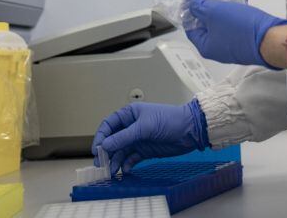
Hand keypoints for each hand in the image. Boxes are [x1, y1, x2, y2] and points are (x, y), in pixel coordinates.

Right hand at [92, 100, 208, 174]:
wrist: (190, 130)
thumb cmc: (169, 120)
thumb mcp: (145, 127)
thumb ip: (124, 137)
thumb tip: (105, 145)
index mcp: (129, 114)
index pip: (109, 125)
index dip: (101, 136)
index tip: (96, 149)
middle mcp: (131, 127)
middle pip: (112, 140)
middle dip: (106, 152)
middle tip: (101, 165)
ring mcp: (138, 139)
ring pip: (121, 151)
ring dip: (115, 161)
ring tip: (112, 172)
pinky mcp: (145, 151)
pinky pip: (131, 159)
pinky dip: (127, 165)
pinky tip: (126, 171)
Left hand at [184, 0, 286, 67]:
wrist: (271, 39)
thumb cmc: (240, 29)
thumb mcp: (214, 13)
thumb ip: (199, 6)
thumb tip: (191, 1)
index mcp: (206, 46)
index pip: (190, 27)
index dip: (189, 10)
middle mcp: (218, 48)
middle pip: (206, 25)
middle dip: (208, 6)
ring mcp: (232, 44)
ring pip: (222, 22)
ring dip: (223, 6)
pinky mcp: (245, 39)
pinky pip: (236, 23)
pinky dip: (236, 11)